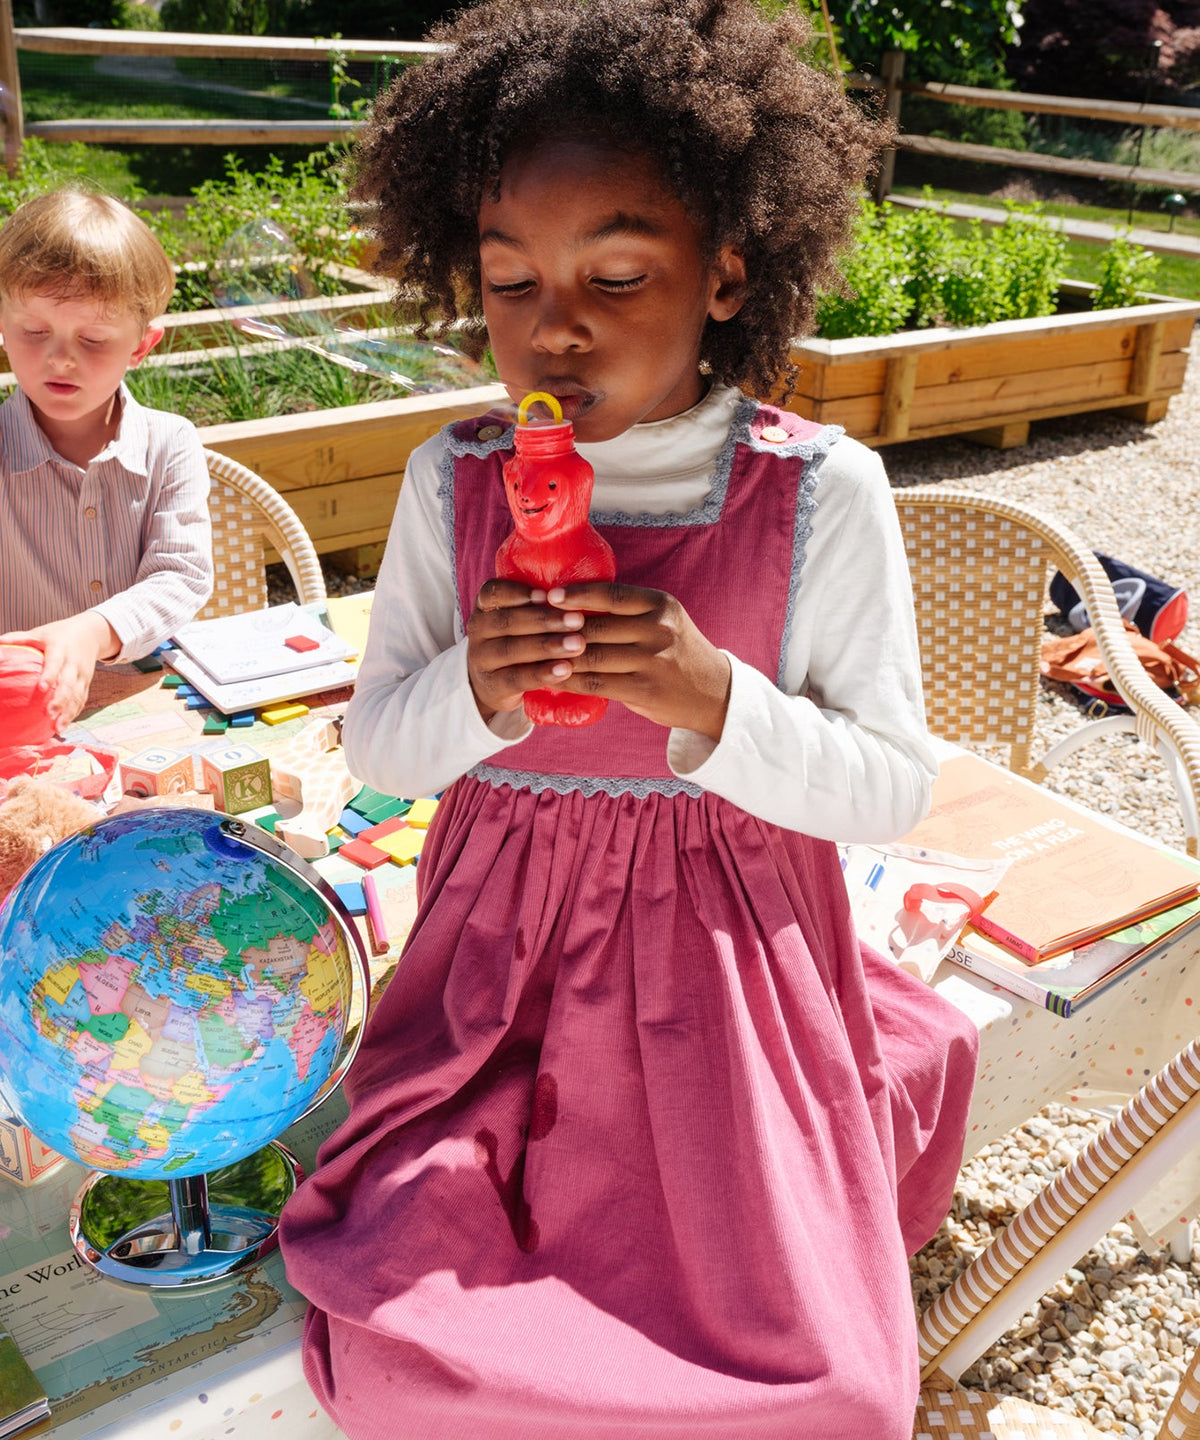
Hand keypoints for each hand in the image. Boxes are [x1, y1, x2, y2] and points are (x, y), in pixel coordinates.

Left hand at [0, 613, 118, 729]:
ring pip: (77, 695)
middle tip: (48, 713)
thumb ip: (20, 638)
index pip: (55, 664)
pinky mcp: (86, 682)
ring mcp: (81, 675)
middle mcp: (73, 664)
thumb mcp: (41, 632)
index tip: (41, 688)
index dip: (50, 675)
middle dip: (60, 700)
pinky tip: (64, 725)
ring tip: (57, 727)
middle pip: (68, 684)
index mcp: (61, 650)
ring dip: (68, 712)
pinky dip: (74, 713)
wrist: (90, 633)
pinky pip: (81, 699)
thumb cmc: (58, 634)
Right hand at [466, 580, 587, 721]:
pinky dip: (542, 674)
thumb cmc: (517, 641)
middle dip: (544, 620)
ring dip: (547, 646)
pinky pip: (517, 679)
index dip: (518, 593)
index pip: (493, 592)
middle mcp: (478, 630)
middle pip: (508, 622)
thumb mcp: (518, 620)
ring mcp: (482, 659)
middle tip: (578, 620)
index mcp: (485, 607)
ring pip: (512, 650)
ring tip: (578, 644)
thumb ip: (536, 606)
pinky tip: (565, 669)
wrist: (493, 684)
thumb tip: (576, 593)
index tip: (547, 595)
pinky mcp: (493, 686)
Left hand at [546, 582, 731, 739]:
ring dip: (559, 657)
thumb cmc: (677, 653)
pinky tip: (552, 678)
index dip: (576, 595)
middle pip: (596, 627)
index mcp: (660, 604)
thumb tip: (570, 606)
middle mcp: (658, 629)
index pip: (610, 595)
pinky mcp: (645, 689)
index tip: (548, 596)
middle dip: (559, 630)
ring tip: (534, 654)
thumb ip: (627, 613)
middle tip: (530, 629)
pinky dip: (570, 680)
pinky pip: (597, 683)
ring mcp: (652, 660)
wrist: (713, 692)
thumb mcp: (663, 620)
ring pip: (592, 656)